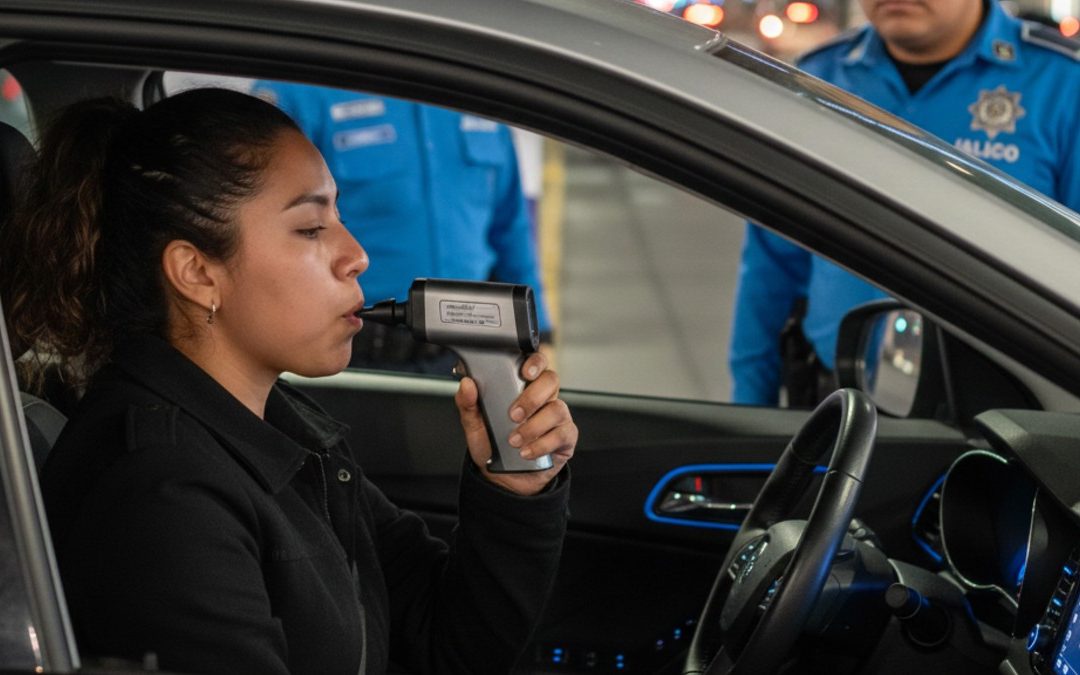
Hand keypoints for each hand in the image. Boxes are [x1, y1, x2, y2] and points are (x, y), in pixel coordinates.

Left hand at [455, 351, 576, 494]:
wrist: (504, 479)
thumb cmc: (493, 445)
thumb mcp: (475, 425)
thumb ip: (468, 404)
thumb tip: (467, 384)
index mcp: (524, 387)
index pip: (536, 363)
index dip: (535, 362)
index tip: (525, 372)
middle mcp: (544, 398)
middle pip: (551, 381)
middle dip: (532, 397)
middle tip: (513, 415)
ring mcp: (557, 417)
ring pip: (557, 409)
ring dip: (533, 426)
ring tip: (514, 441)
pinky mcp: (566, 437)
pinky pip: (562, 434)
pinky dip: (542, 444)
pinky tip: (526, 452)